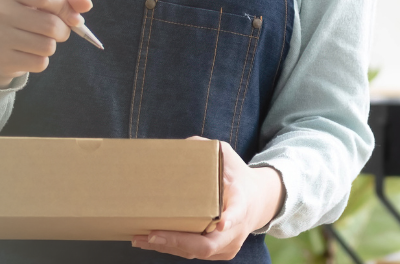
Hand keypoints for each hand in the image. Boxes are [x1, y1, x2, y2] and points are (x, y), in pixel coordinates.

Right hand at [0, 0, 92, 87]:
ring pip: (47, 46)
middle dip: (63, 30)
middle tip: (56, 31)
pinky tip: (30, 53)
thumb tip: (86, 4)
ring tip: (40, 40)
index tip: (72, 16)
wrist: (2, 44)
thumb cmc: (31, 15)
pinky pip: (40, 63)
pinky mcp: (3, 59)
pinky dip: (42, 60)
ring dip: (52, 45)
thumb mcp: (50, 0)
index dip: (65, 8)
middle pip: (50, 24)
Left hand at [132, 136, 283, 259]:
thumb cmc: (237, 176)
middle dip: (179, 241)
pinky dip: (172, 249)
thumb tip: (180, 146)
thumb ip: (205, 149)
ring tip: (141, 239)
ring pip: (198, 253)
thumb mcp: (227, 156)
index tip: (221, 222)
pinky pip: (194, 254)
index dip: (230, 218)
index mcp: (241, 202)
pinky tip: (151, 242)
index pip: (238, 212)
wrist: (259, 201)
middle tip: (153, 234)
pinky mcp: (221, 252)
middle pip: (209, 244)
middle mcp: (238, 228)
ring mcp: (230, 244)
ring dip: (168, 247)